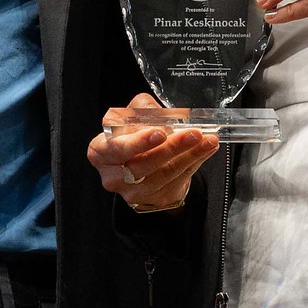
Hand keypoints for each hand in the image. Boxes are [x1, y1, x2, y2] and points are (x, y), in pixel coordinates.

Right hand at [87, 93, 220, 210]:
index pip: (116, 148)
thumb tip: (159, 113)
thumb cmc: (133, 134)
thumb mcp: (131, 116)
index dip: (138, 142)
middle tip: (192, 134)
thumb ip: (142, 109)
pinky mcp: (155, 198)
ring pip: (165, 173)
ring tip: (207, 139)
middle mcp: (114, 176)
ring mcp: (134, 191)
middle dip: (171, 147)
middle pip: (143, 164)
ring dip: (190, 154)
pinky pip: (178, 179)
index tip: (159, 132)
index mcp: (100, 152)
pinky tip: (206, 149)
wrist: (143, 161)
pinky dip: (195, 161)